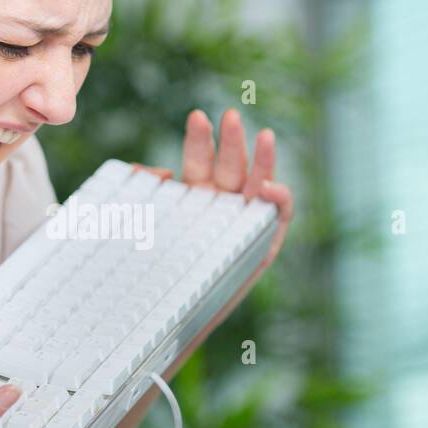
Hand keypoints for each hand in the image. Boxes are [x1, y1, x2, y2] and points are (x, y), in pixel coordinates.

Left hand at [133, 107, 292, 269]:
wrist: (182, 312)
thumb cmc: (163, 269)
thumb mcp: (149, 227)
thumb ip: (148, 195)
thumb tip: (150, 171)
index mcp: (197, 191)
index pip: (200, 158)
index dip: (200, 138)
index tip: (197, 117)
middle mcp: (224, 199)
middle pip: (231, 163)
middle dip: (231, 138)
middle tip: (230, 115)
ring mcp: (247, 216)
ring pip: (259, 180)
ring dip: (262, 158)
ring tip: (264, 135)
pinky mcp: (267, 237)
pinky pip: (279, 212)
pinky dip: (278, 197)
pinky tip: (268, 188)